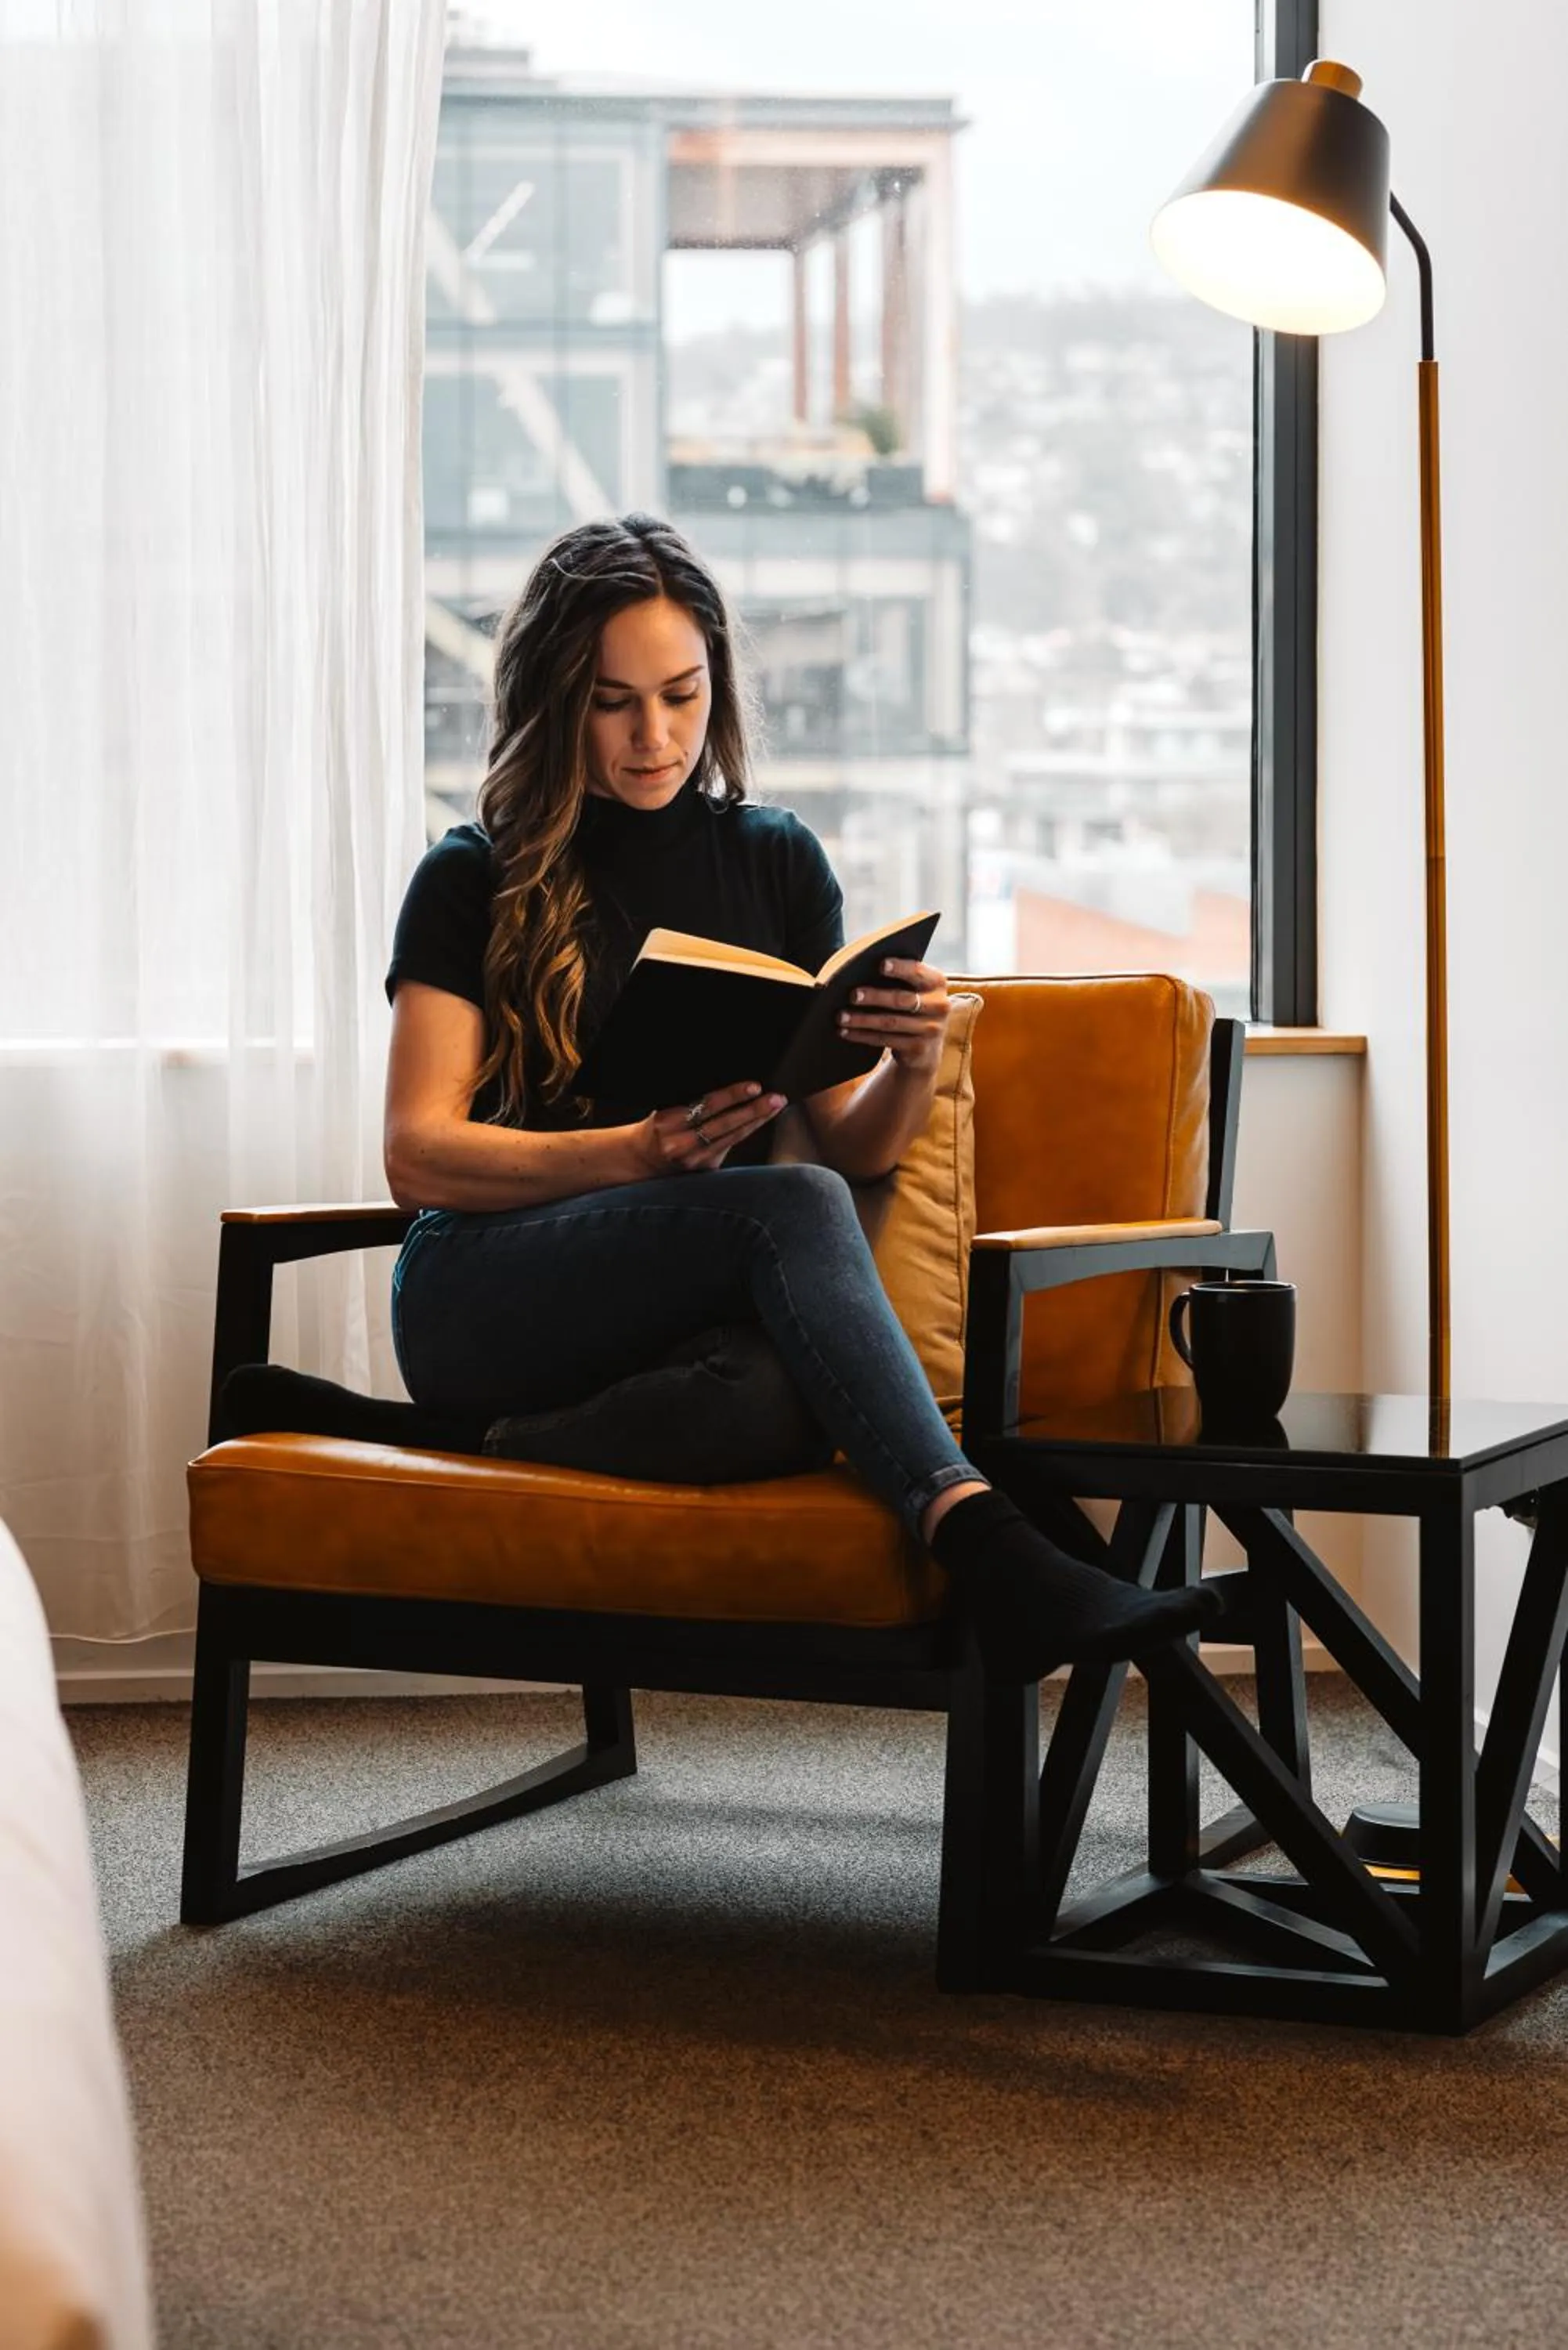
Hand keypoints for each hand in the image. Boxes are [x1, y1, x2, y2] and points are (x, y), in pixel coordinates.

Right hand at [634, 1080, 786, 1175]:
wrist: (640, 1160)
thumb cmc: (657, 1128)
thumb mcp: (666, 1111)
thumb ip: (694, 1106)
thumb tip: (731, 1092)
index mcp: (667, 1122)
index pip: (706, 1106)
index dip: (732, 1096)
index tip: (754, 1087)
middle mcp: (679, 1143)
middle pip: (724, 1125)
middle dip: (753, 1111)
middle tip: (776, 1098)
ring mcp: (692, 1161)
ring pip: (731, 1138)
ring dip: (755, 1121)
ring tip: (775, 1107)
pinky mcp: (702, 1171)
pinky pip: (729, 1148)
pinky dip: (745, 1133)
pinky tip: (759, 1122)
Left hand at [836, 958, 949, 1076]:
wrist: (926, 1048)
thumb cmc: (911, 1008)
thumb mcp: (915, 990)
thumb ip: (900, 979)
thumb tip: (861, 968)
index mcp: (937, 983)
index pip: (918, 972)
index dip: (900, 968)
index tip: (881, 965)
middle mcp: (939, 1005)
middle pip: (902, 999)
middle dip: (875, 997)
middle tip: (852, 995)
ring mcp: (931, 1029)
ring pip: (890, 1022)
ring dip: (862, 1020)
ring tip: (841, 1016)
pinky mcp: (918, 1048)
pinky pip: (885, 1040)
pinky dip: (863, 1035)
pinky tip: (846, 1031)